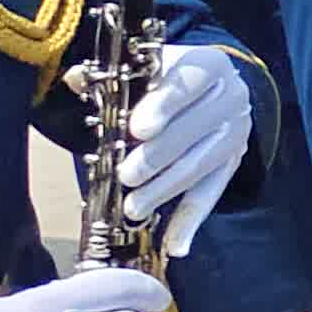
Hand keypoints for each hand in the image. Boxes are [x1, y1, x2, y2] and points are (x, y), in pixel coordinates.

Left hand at [121, 44, 255, 257]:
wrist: (212, 87)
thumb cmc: (167, 77)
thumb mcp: (146, 67)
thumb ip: (111, 75)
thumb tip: (75, 79)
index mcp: (208, 65)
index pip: (189, 82)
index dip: (164, 105)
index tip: (138, 129)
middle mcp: (232, 97)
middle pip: (196, 129)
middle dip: (159, 156)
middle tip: (127, 175)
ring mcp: (236, 133)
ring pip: (202, 165)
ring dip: (166, 190)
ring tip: (133, 208)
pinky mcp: (232, 163)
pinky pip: (212, 193)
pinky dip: (192, 221)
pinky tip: (174, 246)